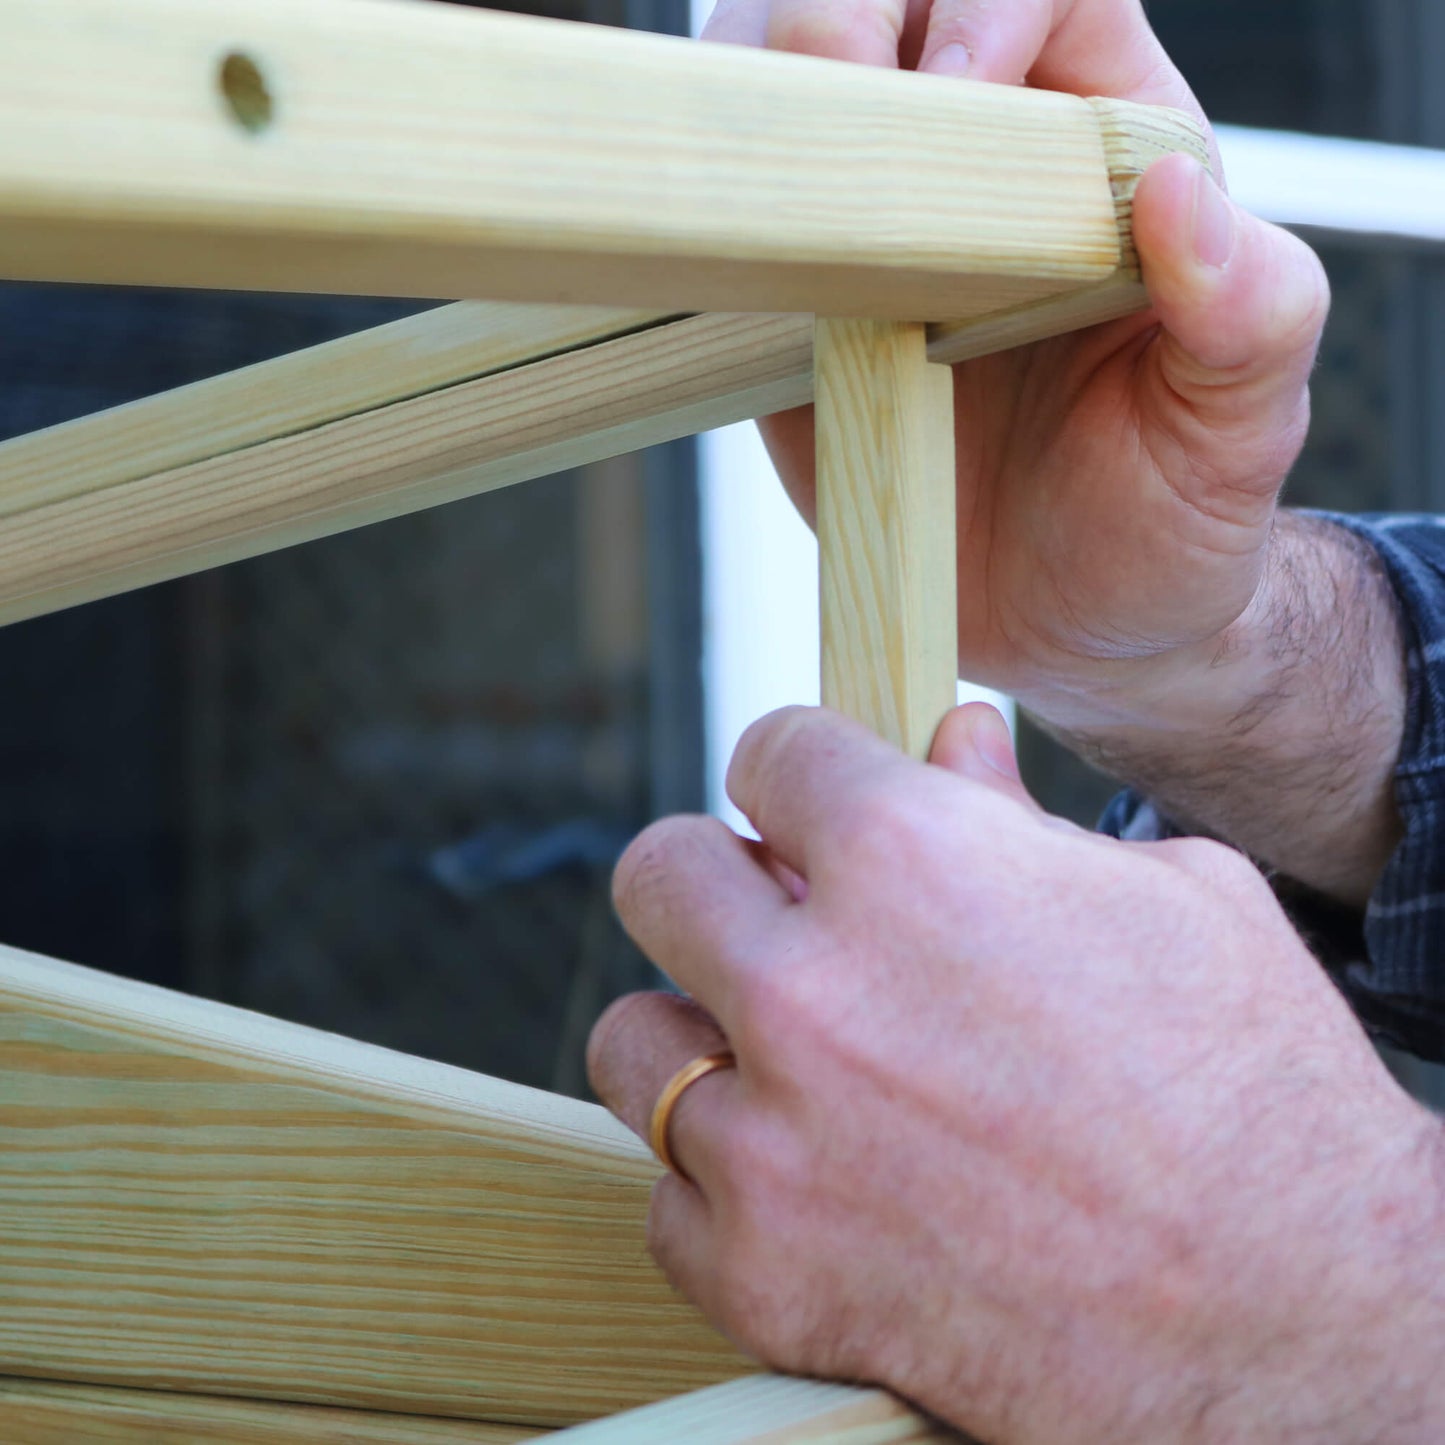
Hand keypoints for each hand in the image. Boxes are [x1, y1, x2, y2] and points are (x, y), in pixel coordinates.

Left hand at [589, 705, 1444, 1443]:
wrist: (1306, 1329)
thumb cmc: (1259, 1098)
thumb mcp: (1170, 901)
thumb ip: (1021, 814)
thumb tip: (952, 742)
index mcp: (911, 857)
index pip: (769, 751)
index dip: (803, 773)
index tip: (815, 810)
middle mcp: (813, 989)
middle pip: (659, 873)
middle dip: (718, 882)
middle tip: (779, 922)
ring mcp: (774, 1143)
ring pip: (635, 1040)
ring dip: (700, 1037)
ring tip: (792, 1064)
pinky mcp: (762, 1277)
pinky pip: (670, 1200)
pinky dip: (729, 1192)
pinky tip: (819, 1188)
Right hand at [703, 0, 1329, 731]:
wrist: (1068, 634)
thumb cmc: (1170, 525)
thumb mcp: (1236, 434)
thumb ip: (1251, 312)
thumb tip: (1176, 195)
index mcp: (1107, 161)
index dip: (989, 4)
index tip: (959, 93)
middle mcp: (988, 180)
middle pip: (894, 6)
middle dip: (844, 17)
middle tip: (830, 106)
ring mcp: (881, 244)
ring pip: (797, 91)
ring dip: (761, 91)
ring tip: (759, 167)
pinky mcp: (801, 319)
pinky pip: (744, 229)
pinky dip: (714, 208)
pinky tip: (715, 241)